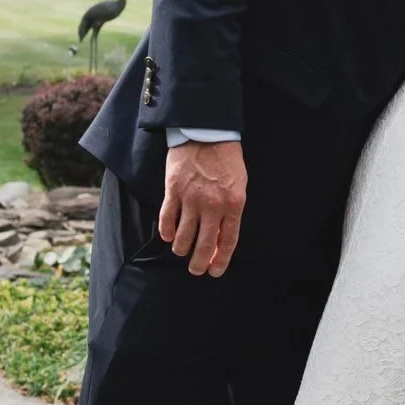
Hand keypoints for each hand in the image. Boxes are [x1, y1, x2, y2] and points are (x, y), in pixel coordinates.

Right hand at [159, 139, 246, 276]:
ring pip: (183, 236)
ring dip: (181, 248)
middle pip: (205, 245)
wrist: (207, 133)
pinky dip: (166, 231)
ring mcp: (192, 199)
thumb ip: (231, 213)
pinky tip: (168, 236)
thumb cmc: (226, 160)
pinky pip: (167, 219)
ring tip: (181, 250)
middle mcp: (213, 206)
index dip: (221, 260)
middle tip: (195, 270)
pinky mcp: (173, 191)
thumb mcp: (239, 187)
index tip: (214, 272)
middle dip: (199, 263)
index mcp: (234, 205)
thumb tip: (222, 239)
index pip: (228, 242)